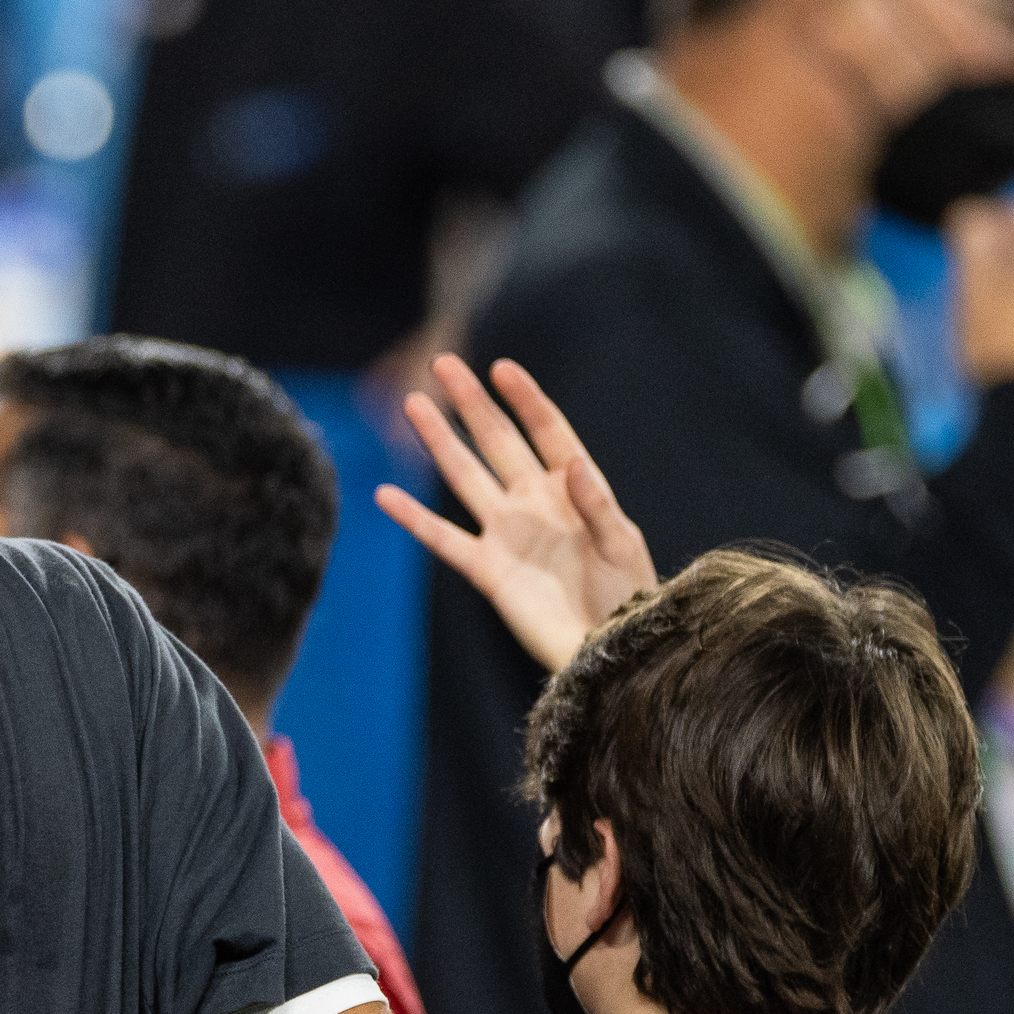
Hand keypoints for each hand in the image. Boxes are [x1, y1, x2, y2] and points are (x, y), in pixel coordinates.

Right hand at [375, 355, 657, 673]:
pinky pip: (444, 539)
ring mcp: (506, 533)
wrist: (606, 650)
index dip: (525, 399)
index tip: (501, 368)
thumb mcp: (621, 545)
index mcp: (573, 488)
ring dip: (439, 442)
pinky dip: (414, 520)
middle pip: (496, 442)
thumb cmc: (627, 596)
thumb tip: (570, 463)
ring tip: (414, 404)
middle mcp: (534, 502)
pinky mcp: (486, 569)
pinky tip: (386, 496)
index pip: (546, 430)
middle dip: (471, 403)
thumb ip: (596, 503)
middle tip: (444, 363)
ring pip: (464, 477)